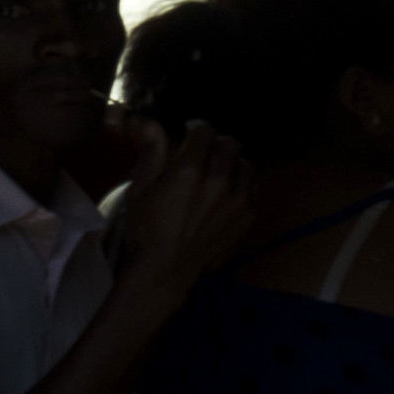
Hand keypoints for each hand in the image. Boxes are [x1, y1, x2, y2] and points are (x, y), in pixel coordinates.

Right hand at [103, 117, 253, 302]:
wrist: (166, 271)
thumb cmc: (146, 230)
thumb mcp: (140, 188)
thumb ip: (152, 152)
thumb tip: (151, 122)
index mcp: (189, 170)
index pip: (204, 131)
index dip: (196, 129)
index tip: (190, 133)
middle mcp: (219, 180)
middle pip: (229, 144)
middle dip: (215, 144)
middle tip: (203, 155)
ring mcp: (239, 199)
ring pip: (245, 165)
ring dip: (231, 164)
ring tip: (215, 175)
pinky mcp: (249, 216)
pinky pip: (253, 189)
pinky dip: (242, 186)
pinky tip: (226, 195)